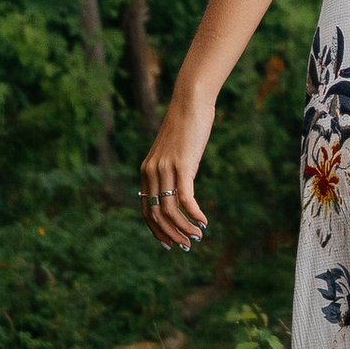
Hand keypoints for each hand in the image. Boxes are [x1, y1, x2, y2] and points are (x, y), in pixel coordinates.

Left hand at [140, 90, 212, 250]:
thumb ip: (170, 171)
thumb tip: (178, 189)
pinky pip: (186, 198)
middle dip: (171, 234)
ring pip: (170, 210)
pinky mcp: (182, 165)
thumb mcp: (172, 152)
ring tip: (197, 237)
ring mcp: (166, 169)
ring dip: (184, 228)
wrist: (190, 102)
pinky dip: (194, 213)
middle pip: (157, 215)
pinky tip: (204, 221)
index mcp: (146, 171)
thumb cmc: (185, 127)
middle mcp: (152, 172)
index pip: (146, 210)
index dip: (156, 231)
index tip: (169, 243)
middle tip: (186, 246)